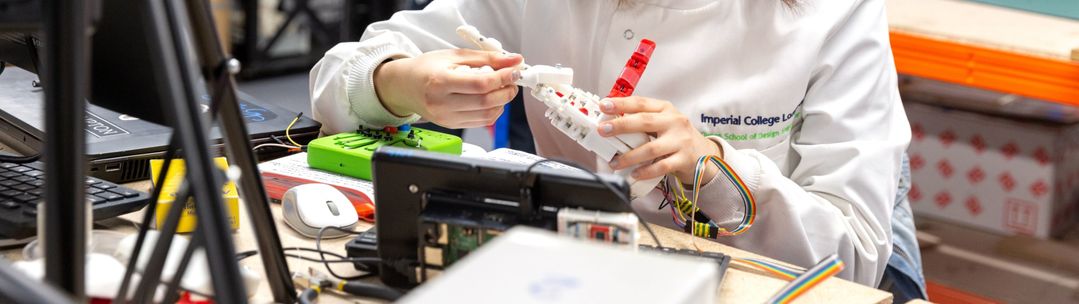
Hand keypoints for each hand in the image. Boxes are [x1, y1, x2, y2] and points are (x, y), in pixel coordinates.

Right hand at [374, 49, 522, 127]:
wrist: (405, 86)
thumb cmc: (427, 68)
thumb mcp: (455, 55)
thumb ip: (487, 58)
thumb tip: (514, 60)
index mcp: (441, 81)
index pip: (480, 84)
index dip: (503, 78)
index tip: (514, 71)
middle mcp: (442, 103)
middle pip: (486, 101)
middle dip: (506, 91)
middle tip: (512, 80)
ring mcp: (446, 118)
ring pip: (487, 115)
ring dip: (502, 102)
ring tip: (502, 88)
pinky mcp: (451, 125)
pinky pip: (480, 122)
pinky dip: (493, 111)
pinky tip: (491, 99)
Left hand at [599, 96, 722, 182]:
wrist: (705, 154)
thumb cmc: (677, 137)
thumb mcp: (663, 122)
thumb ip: (642, 121)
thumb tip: (611, 123)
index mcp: (666, 109)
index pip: (641, 103)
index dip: (621, 103)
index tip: (604, 105)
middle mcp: (674, 122)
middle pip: (644, 121)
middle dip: (621, 125)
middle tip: (603, 130)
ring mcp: (680, 140)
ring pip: (651, 148)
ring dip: (630, 156)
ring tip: (615, 162)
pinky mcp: (684, 159)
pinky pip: (661, 166)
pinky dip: (646, 171)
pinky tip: (635, 173)